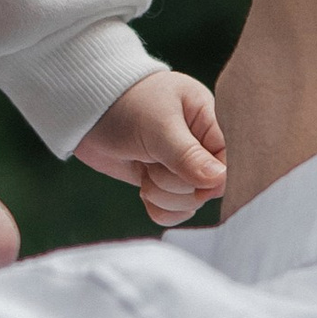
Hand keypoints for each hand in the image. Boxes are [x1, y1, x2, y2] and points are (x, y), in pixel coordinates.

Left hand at [75, 70, 226, 226]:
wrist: (86, 110)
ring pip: (190, 204)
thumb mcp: (158, 126)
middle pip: (208, 188)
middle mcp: (201, 146)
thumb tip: (219, 182)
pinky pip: (174, 213)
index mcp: (210, 121)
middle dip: (175, 183)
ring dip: (162, 194)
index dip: (212, 179)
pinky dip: (157, 207)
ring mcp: (182, 167)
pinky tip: (143, 187)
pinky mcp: (163, 184)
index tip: (190, 178)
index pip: (230, 162)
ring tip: (145, 167)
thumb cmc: (126, 104)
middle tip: (153, 160)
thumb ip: (188, 155)